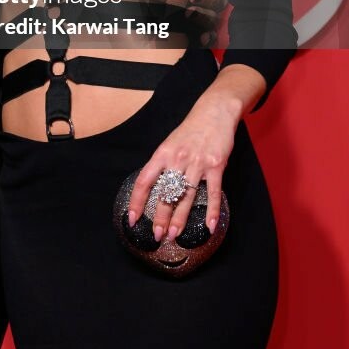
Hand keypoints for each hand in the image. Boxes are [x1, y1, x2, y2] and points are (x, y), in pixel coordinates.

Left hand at [126, 94, 238, 242]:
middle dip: (160, 217)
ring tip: (175, 235)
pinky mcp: (216, 166)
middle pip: (165, 193)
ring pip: (186, 196)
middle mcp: (177, 159)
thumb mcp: (170, 143)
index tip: (133, 217)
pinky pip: (212, 193)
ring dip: (180, 218)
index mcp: (162, 153)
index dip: (137, 201)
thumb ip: (163, 164)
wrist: (214, 113)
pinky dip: (211, 211)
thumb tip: (154, 188)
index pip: (145, 180)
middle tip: (157, 235)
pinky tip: (210, 226)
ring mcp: (197, 163)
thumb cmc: (190, 130)